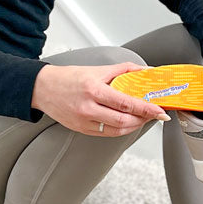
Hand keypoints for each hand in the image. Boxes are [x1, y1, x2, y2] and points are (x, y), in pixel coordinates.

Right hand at [31, 62, 170, 135]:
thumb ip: (124, 70)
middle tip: (154, 114)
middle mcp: (88, 108)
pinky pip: (106, 133)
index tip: (159, 111)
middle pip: (123, 120)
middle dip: (143, 119)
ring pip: (117, 130)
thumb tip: (145, 71)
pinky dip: (121, 129)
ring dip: (134, 126)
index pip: (126, 103)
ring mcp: (84, 121)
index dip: (146, 108)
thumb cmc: (69, 77)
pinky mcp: (81, 130)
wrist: (43, 88)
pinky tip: (127, 122)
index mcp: (93, 89)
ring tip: (142, 118)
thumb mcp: (98, 69)